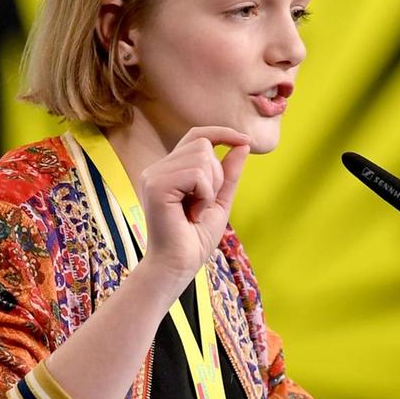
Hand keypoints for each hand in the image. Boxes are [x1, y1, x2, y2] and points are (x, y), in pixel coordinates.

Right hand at [137, 126, 249, 288]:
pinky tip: (193, 213)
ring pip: (201, 157)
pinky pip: (196, 174)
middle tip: (204, 204)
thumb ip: (229, 173)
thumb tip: (242, 144)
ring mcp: (154, 175)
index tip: (245, 140)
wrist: (178, 265)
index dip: (221, 133)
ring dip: (210, 187)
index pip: (196, 135)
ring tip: (197, 210)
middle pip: (203, 144)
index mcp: (170, 170)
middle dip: (217, 174)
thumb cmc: (195, 238)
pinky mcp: (156, 185)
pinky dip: (204, 194)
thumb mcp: (219, 200)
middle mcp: (158, 168)